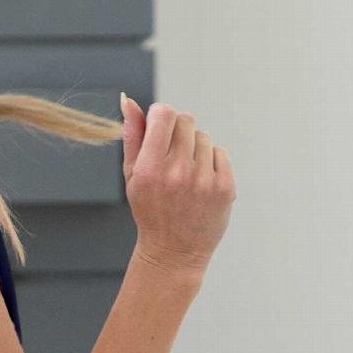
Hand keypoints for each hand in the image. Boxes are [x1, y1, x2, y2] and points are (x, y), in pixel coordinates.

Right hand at [119, 94, 235, 274]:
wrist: (173, 252)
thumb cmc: (149, 209)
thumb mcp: (132, 176)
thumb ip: (132, 136)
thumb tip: (128, 100)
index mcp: (149, 168)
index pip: (164, 114)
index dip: (161, 115)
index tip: (159, 127)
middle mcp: (177, 173)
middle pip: (185, 120)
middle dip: (178, 131)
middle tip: (171, 155)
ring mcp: (203, 181)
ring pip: (203, 137)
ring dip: (194, 149)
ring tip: (185, 174)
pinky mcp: (225, 188)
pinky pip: (219, 153)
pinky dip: (210, 163)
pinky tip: (199, 183)